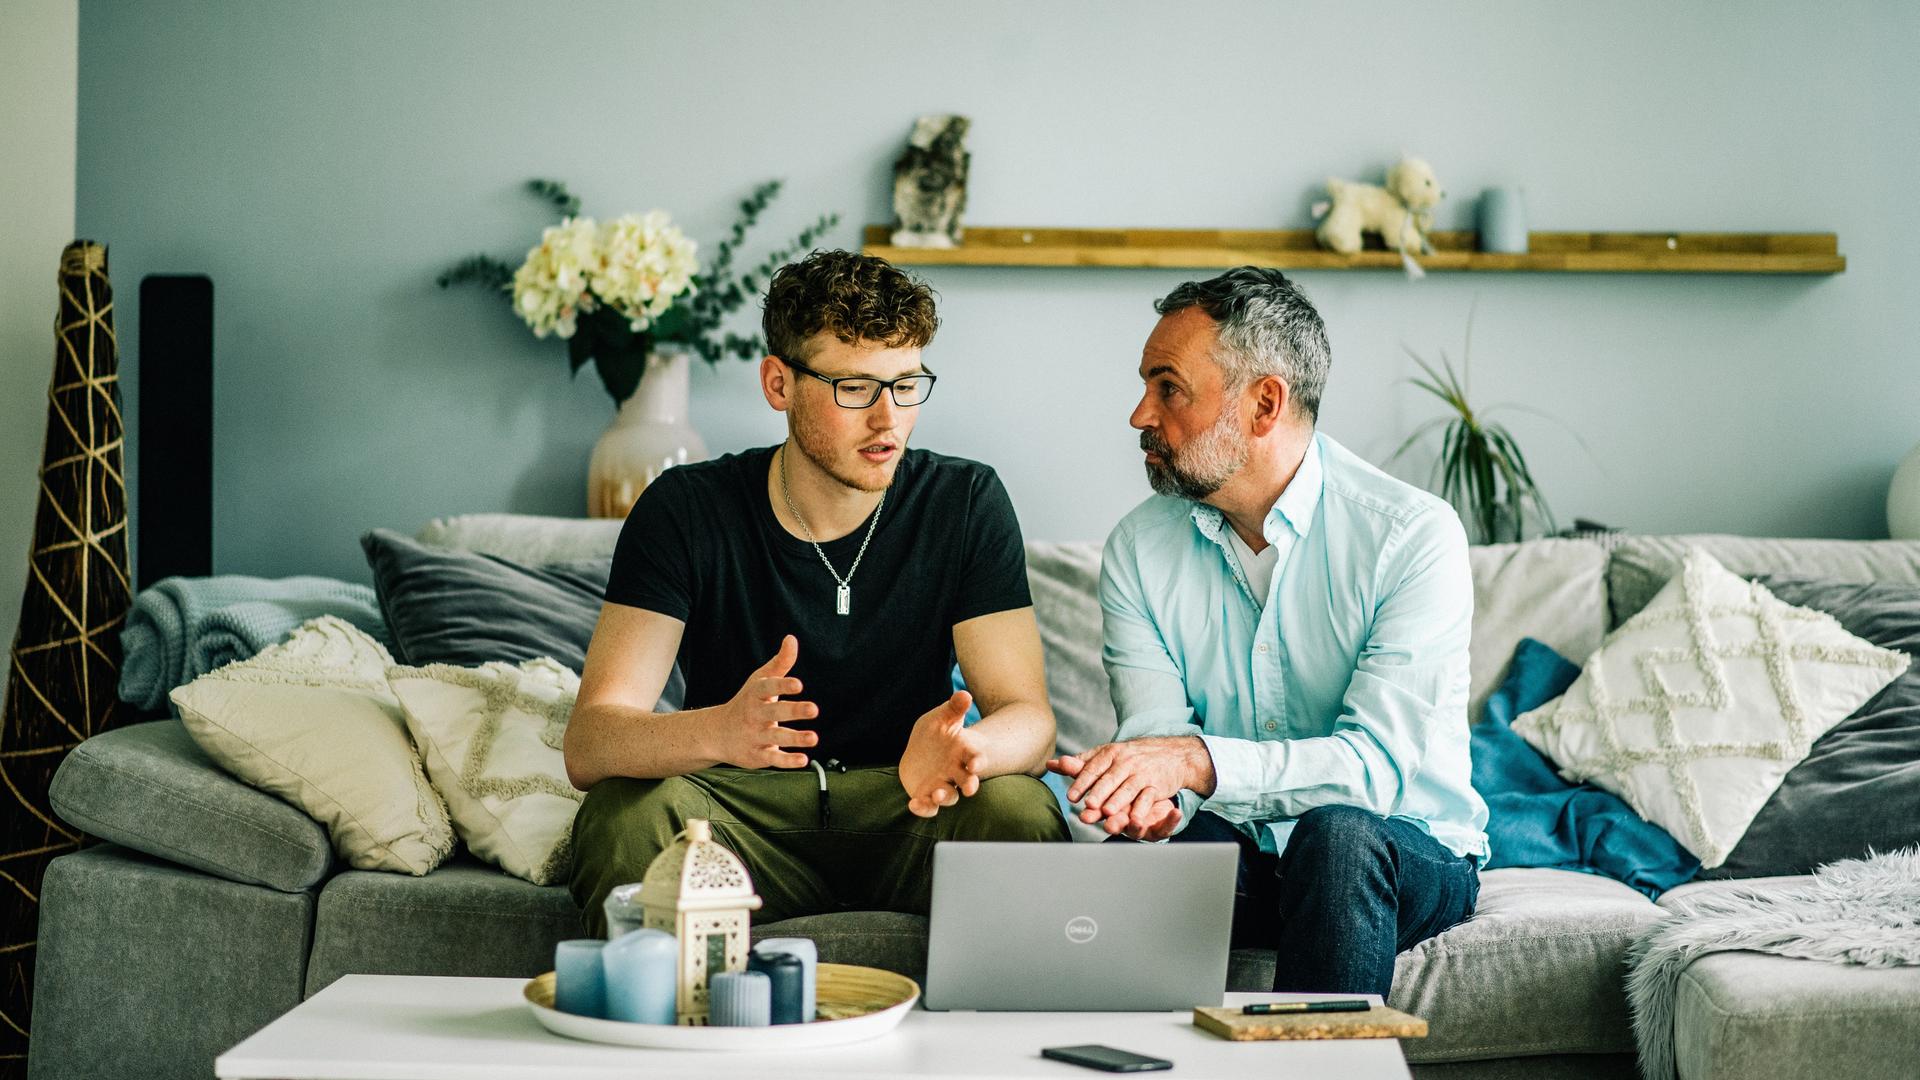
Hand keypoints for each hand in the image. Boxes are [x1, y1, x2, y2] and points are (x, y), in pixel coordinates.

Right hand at [709, 635, 818, 768]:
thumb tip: (791, 639)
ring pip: (776, 737)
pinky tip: (803, 760)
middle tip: (814, 709)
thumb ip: (780, 663)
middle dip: (793, 710)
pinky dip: (787, 761)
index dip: (783, 686)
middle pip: (774, 712)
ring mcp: (755, 736)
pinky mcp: (757, 755)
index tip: (798, 684)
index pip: (768, 688)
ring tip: (814, 738)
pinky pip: (773, 759)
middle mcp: (754, 715)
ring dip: (795, 738)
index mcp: (755, 695)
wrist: (716, 733)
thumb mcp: (760, 681)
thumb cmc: (746, 702)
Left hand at [898, 691, 982, 817]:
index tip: (976, 764)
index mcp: (963, 752)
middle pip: (967, 781)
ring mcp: (943, 784)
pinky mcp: (928, 794)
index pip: (975, 758)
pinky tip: (913, 804)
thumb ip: (954, 708)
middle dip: (970, 784)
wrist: (923, 749)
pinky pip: (929, 806)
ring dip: (945, 796)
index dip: (978, 762)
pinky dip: (923, 808)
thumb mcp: (943, 716)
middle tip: (970, 788)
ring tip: (938, 794)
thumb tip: (964, 694)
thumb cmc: (938, 731)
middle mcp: (956, 771)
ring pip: (949, 796)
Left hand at [1046, 736, 1212, 830]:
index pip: (1093, 768)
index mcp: (1110, 753)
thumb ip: (1080, 763)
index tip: (1071, 796)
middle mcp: (1125, 760)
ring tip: (1107, 812)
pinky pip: (1147, 796)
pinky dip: (1140, 807)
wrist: (1172, 753)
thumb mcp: (1107, 755)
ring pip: (1127, 787)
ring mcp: (1141, 771)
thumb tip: (1051, 764)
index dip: (1082, 782)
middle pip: (1109, 778)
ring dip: (1117, 800)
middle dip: (1098, 792)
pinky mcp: (1156, 783)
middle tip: (1087, 805)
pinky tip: (1134, 818)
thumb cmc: (1132, 756)